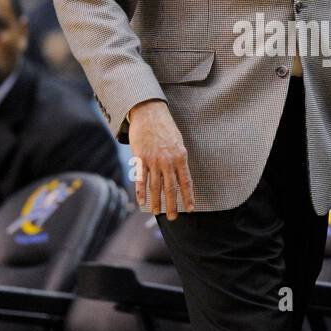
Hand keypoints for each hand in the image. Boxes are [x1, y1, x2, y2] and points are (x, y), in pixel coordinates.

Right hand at [128, 100, 194, 219]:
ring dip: (157, 202)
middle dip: (172, 205)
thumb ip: (179, 160)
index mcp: (180, 157)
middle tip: (173, 217)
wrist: (149, 113)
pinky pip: (141, 179)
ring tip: (157, 212)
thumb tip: (181, 176)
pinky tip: (142, 202)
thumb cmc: (165, 127)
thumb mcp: (178, 142)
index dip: (188, 197)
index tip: (191, 209)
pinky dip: (141, 192)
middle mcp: (168, 161)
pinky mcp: (140, 158)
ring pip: (155, 187)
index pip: (186, 182)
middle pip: (171, 188)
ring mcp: (153, 160)